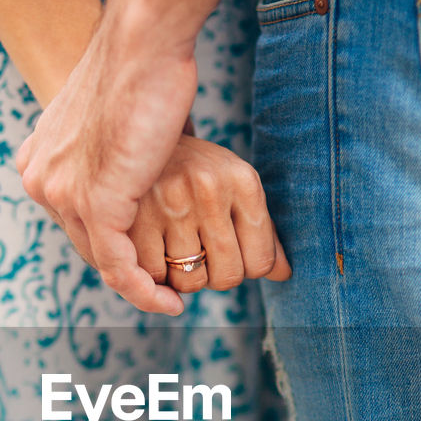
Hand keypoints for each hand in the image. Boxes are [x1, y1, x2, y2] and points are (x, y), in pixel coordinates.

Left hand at [15, 17, 198, 314]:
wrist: (142, 43)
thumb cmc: (140, 70)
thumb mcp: (110, 121)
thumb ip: (107, 155)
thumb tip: (136, 171)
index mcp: (37, 163)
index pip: (75, 223)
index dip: (113, 246)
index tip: (149, 261)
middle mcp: (40, 180)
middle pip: (86, 245)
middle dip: (127, 270)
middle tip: (167, 285)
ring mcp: (63, 194)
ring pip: (103, 261)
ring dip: (141, 287)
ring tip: (174, 296)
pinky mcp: (95, 205)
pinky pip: (118, 267)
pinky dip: (145, 290)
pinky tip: (170, 300)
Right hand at [128, 134, 289, 303]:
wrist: (141, 139)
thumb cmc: (197, 172)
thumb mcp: (236, 187)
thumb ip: (262, 231)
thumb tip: (284, 275)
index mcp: (244, 181)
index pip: (261, 261)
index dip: (247, 269)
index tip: (232, 254)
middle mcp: (210, 189)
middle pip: (227, 276)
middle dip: (216, 276)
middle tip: (203, 256)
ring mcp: (171, 204)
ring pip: (190, 282)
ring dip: (184, 278)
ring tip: (178, 251)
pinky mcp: (136, 218)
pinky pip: (154, 276)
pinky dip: (156, 276)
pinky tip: (155, 252)